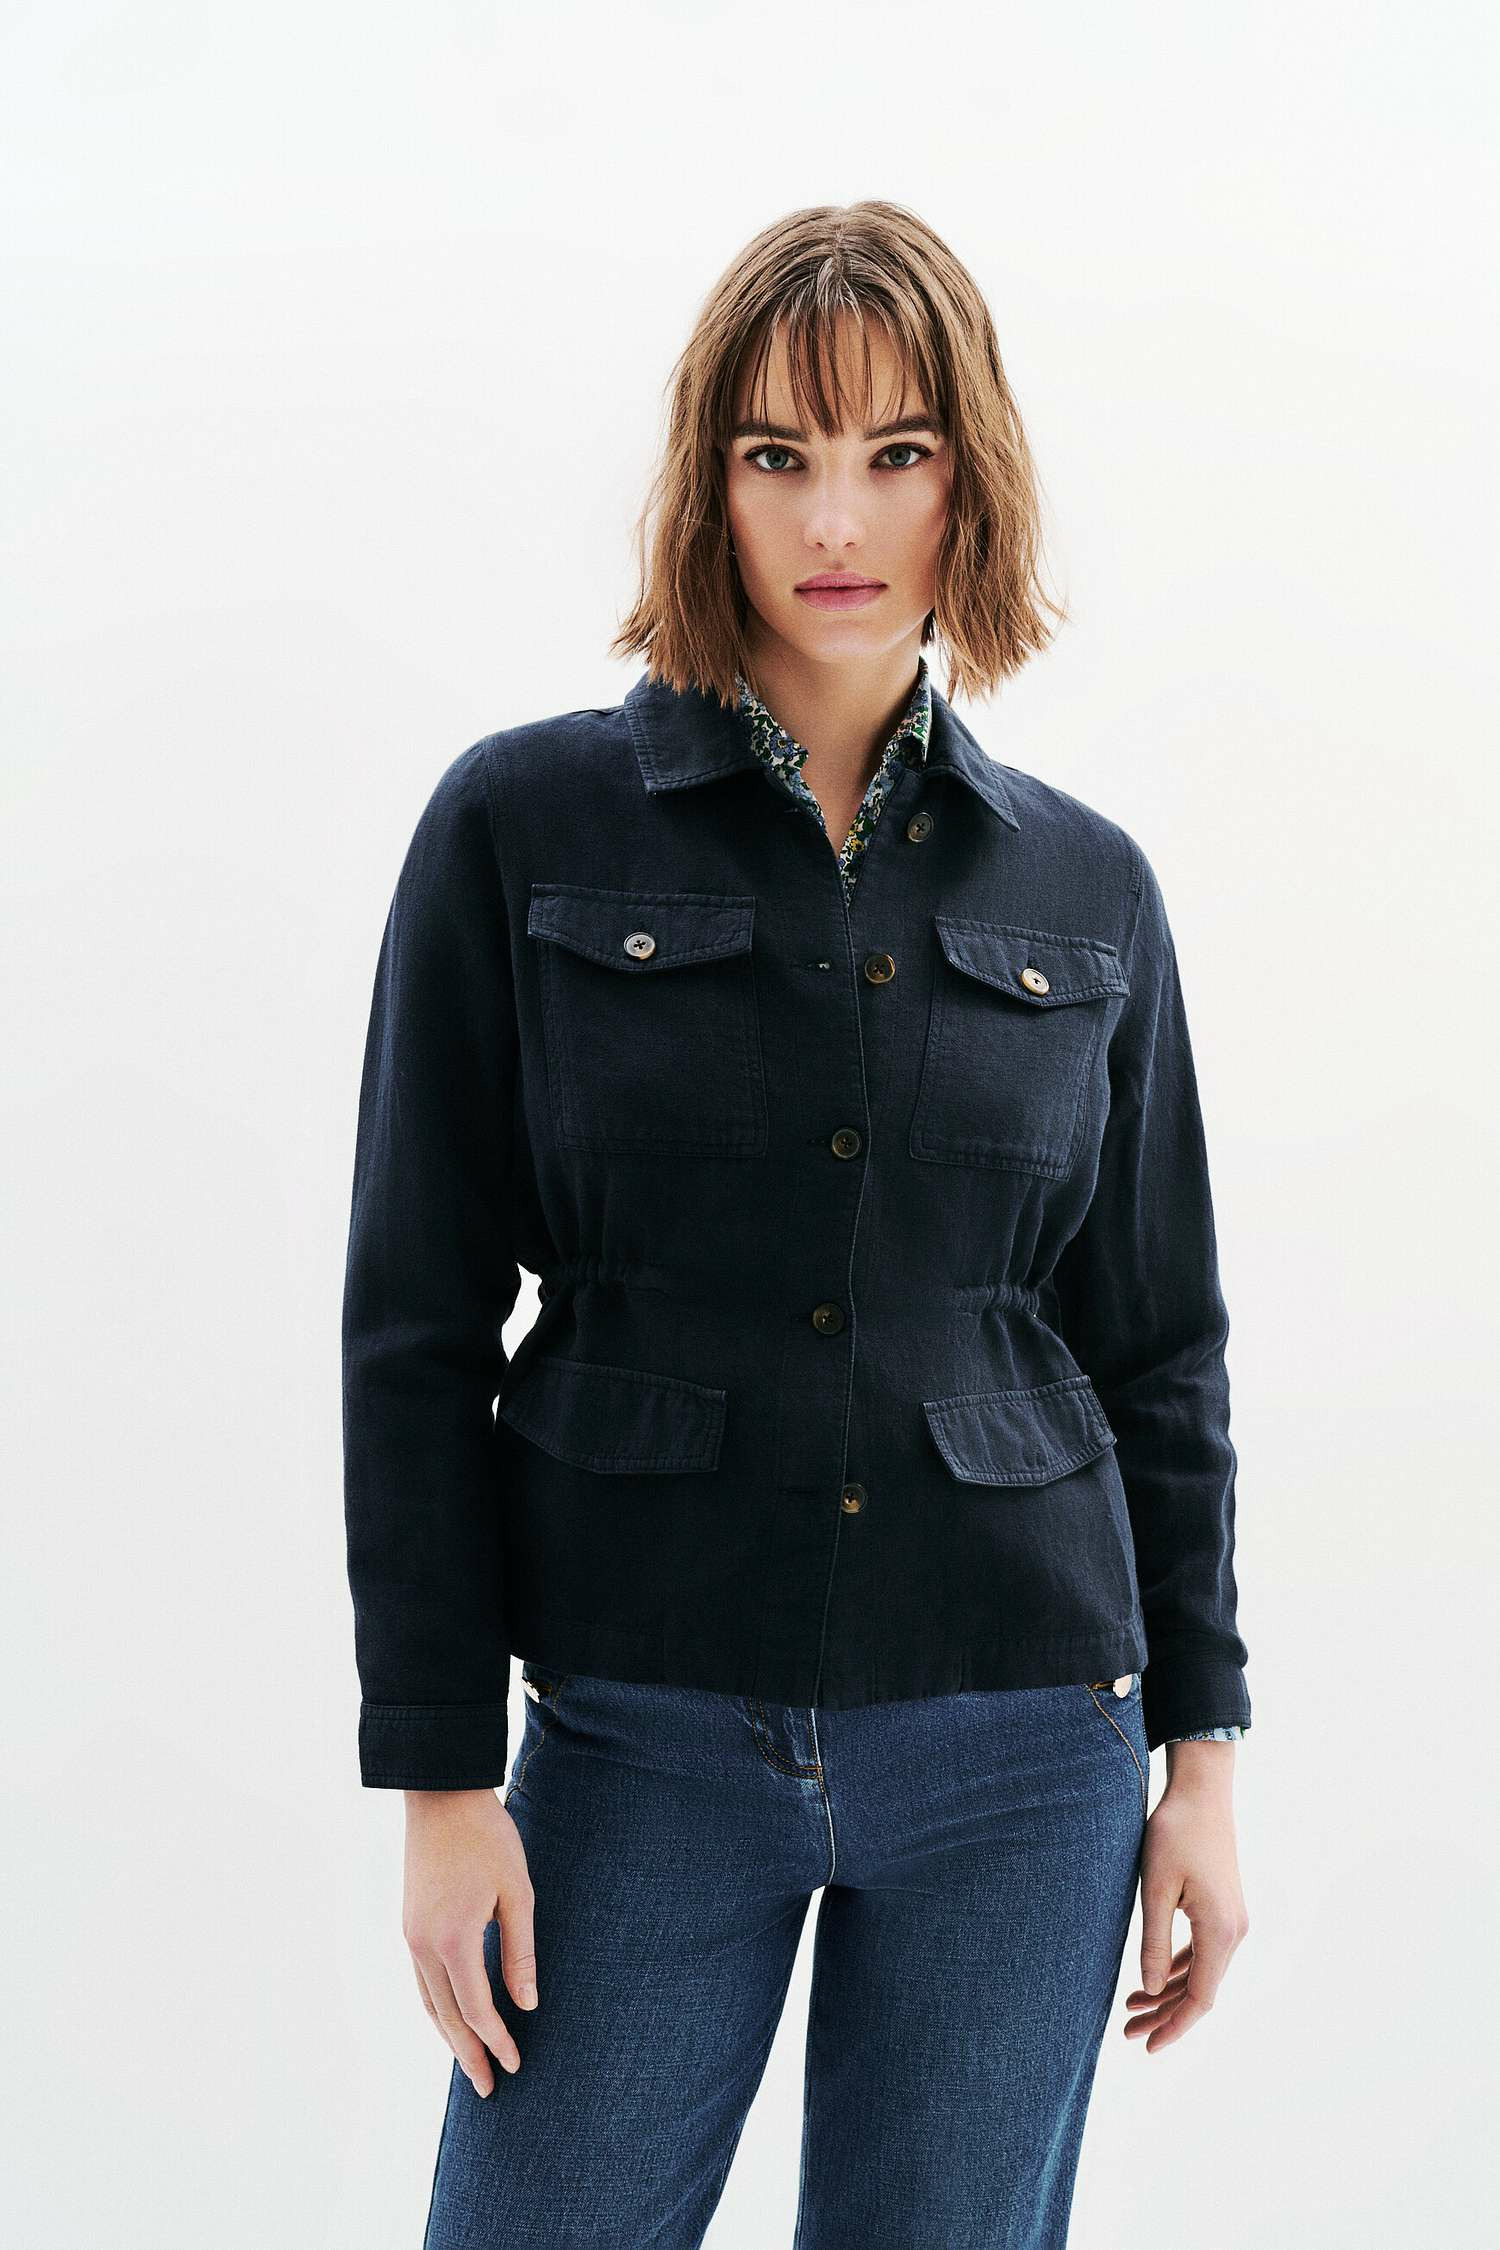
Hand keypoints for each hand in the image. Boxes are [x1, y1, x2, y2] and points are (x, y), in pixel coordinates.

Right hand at [402, 1788, 539, 2095]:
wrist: (441, 1795)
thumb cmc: (487, 1837)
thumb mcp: (517, 1891)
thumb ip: (520, 1950)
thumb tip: (528, 2002)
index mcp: (452, 1939)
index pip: (476, 2008)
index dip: (497, 2040)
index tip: (516, 2063)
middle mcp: (423, 1945)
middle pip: (446, 2016)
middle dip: (468, 2054)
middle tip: (488, 2090)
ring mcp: (410, 1935)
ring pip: (428, 2002)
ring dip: (449, 2036)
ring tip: (469, 2063)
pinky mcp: (409, 1924)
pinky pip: (421, 1980)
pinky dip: (436, 2007)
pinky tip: (450, 2017)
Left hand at [1125, 1749, 1249, 2051]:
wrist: (1202, 1791)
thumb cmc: (1174, 1833)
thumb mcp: (1156, 1888)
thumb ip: (1153, 1941)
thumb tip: (1148, 1988)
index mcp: (1220, 1932)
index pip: (1199, 1998)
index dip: (1173, 2027)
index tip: (1147, 2047)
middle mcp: (1233, 1932)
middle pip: (1200, 1991)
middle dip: (1165, 2015)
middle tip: (1126, 2031)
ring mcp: (1231, 1920)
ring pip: (1201, 1973)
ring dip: (1168, 1993)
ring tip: (1131, 2007)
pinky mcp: (1222, 1908)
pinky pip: (1201, 1952)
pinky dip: (1177, 1969)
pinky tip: (1152, 1977)